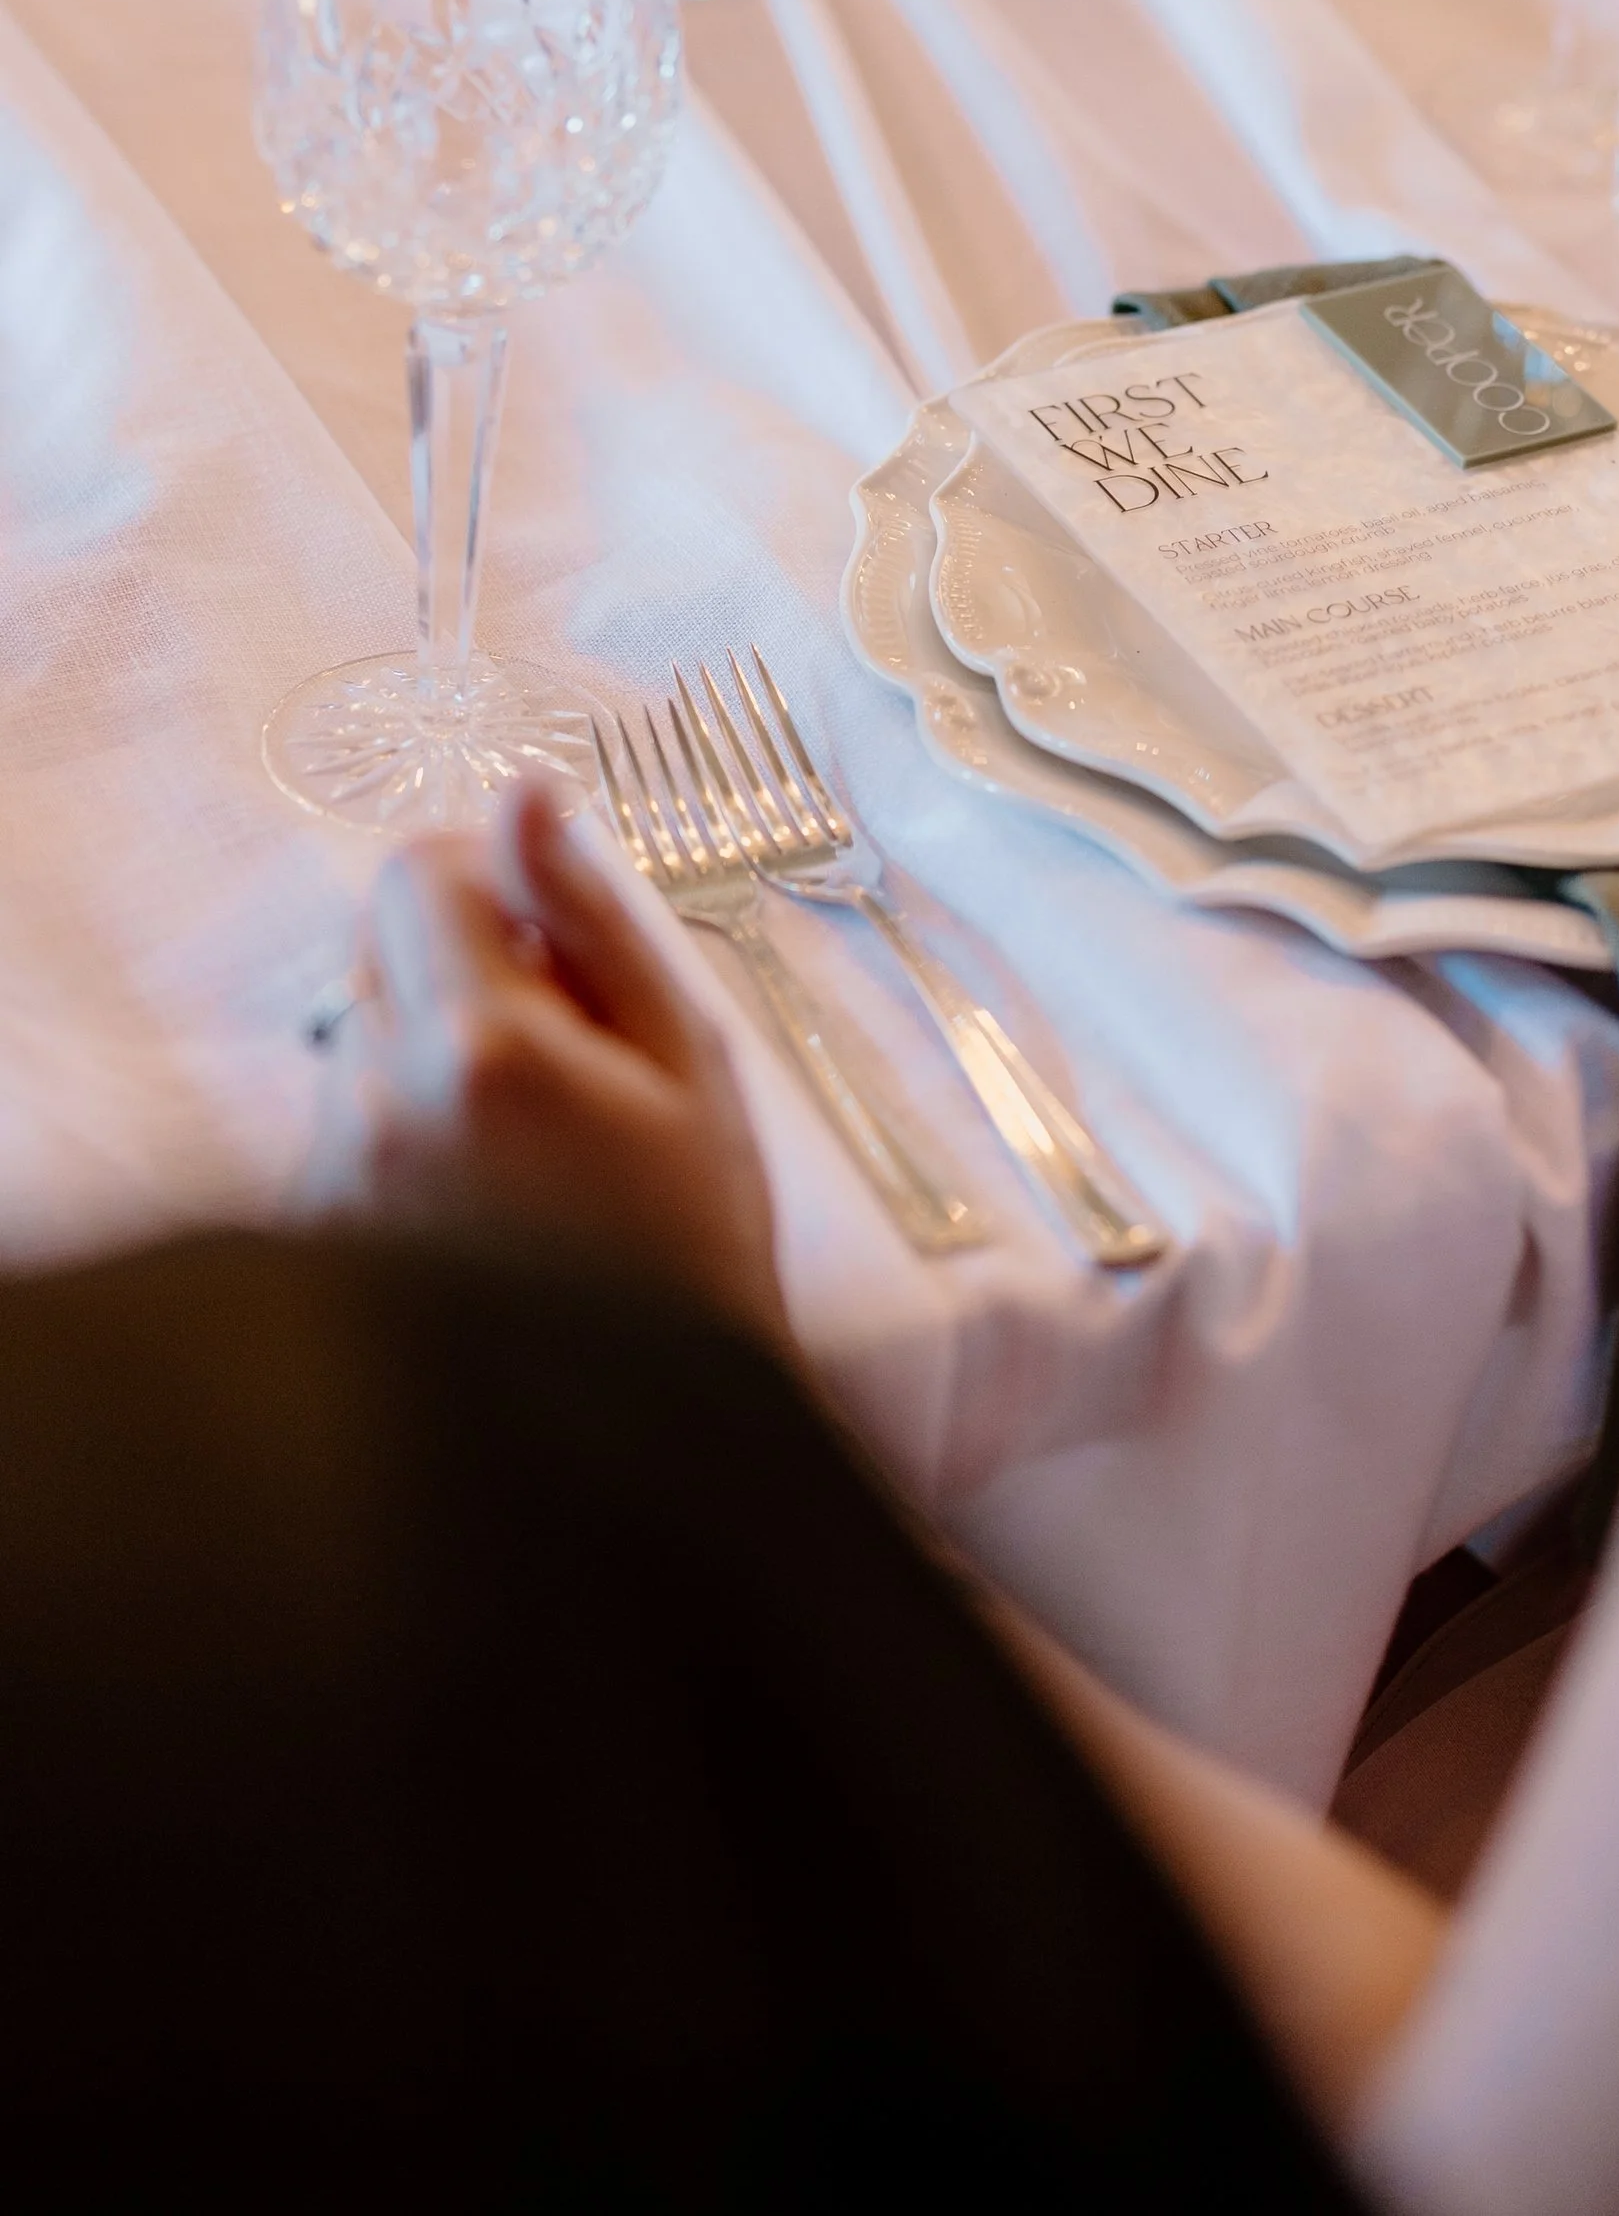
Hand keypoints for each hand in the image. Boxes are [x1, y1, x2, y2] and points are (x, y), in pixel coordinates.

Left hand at [352, 780, 792, 1361]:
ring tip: (531, 1142)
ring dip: (432, 1051)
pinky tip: (488, 1198)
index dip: (485, 875)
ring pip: (363, 1034)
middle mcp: (380, 1105)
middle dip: (464, 964)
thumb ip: (593, 916)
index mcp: (482, 1048)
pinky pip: (348, 1123)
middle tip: (562, 1048)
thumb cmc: (690, 1251)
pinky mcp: (316, 1232)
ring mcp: (336, 1175)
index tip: (543, 927)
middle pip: (378, 943)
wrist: (639, 1432)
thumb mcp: (686, 1060)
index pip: (415, 870)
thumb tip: (525, 798)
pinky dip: (406, 1130)